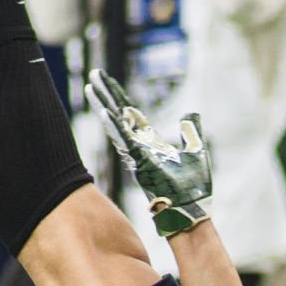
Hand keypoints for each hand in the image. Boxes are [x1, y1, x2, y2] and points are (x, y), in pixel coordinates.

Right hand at [84, 69, 211, 237]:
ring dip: (104, 105)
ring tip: (90, 86)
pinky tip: (104, 110)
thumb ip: (190, 131)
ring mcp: (137, 153)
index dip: (119, 96)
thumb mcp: (195, 151)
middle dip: (106, 94)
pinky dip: (115, 126)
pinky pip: (124, 141)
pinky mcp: (140, 162)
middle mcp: (140, 145)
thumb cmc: (193, 189)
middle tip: (93, 74)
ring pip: (117, 124)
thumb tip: (191, 114)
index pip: (131, 114)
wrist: (191, 211)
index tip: (107, 81)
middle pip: (120, 113)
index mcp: (150, 142)